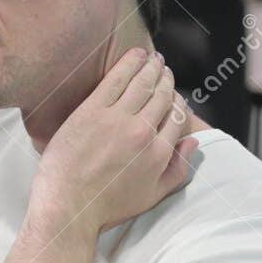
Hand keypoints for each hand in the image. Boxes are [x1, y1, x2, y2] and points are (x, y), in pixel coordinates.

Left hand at [29, 48, 197, 233]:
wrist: (67, 207)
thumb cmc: (106, 207)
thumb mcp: (152, 196)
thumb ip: (178, 170)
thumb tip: (193, 143)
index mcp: (159, 153)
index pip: (178, 117)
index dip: (178, 103)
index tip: (174, 95)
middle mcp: (143, 133)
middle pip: (163, 96)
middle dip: (167, 80)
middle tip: (164, 70)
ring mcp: (117, 120)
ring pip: (143, 83)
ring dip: (152, 67)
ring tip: (154, 59)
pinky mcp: (92, 111)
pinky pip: (116, 79)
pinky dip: (129, 63)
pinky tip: (136, 55)